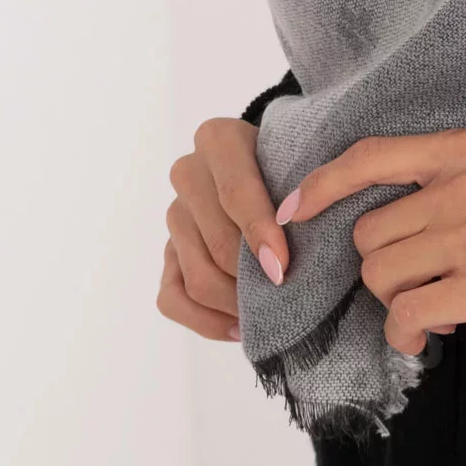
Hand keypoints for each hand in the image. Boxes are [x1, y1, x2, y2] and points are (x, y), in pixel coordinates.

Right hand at [158, 116, 290, 342]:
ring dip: (235, 304)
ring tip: (270, 316)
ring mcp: (174, 216)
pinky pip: (173, 299)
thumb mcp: (297, 158)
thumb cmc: (291, 162)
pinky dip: (207, 321)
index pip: (236, 193)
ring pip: (197, 277)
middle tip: (286, 300)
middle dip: (253, 279)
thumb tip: (294, 252)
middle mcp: (188, 174)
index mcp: (217, 139)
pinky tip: (241, 326)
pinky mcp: (167, 253)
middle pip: (218, 243)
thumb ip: (299, 189)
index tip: (282, 267)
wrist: (269, 162)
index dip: (259, 233)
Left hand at [277, 127, 465, 358]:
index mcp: (465, 149)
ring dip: (395, 300)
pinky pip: (405, 314)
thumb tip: (364, 210)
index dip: (323, 184)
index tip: (292, 209)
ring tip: (431, 303)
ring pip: (381, 275)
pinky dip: (405, 334)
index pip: (373, 156)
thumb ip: (438, 177)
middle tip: (418, 276)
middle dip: (382, 264)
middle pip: (369, 232)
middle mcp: (464, 187)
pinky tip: (427, 334)